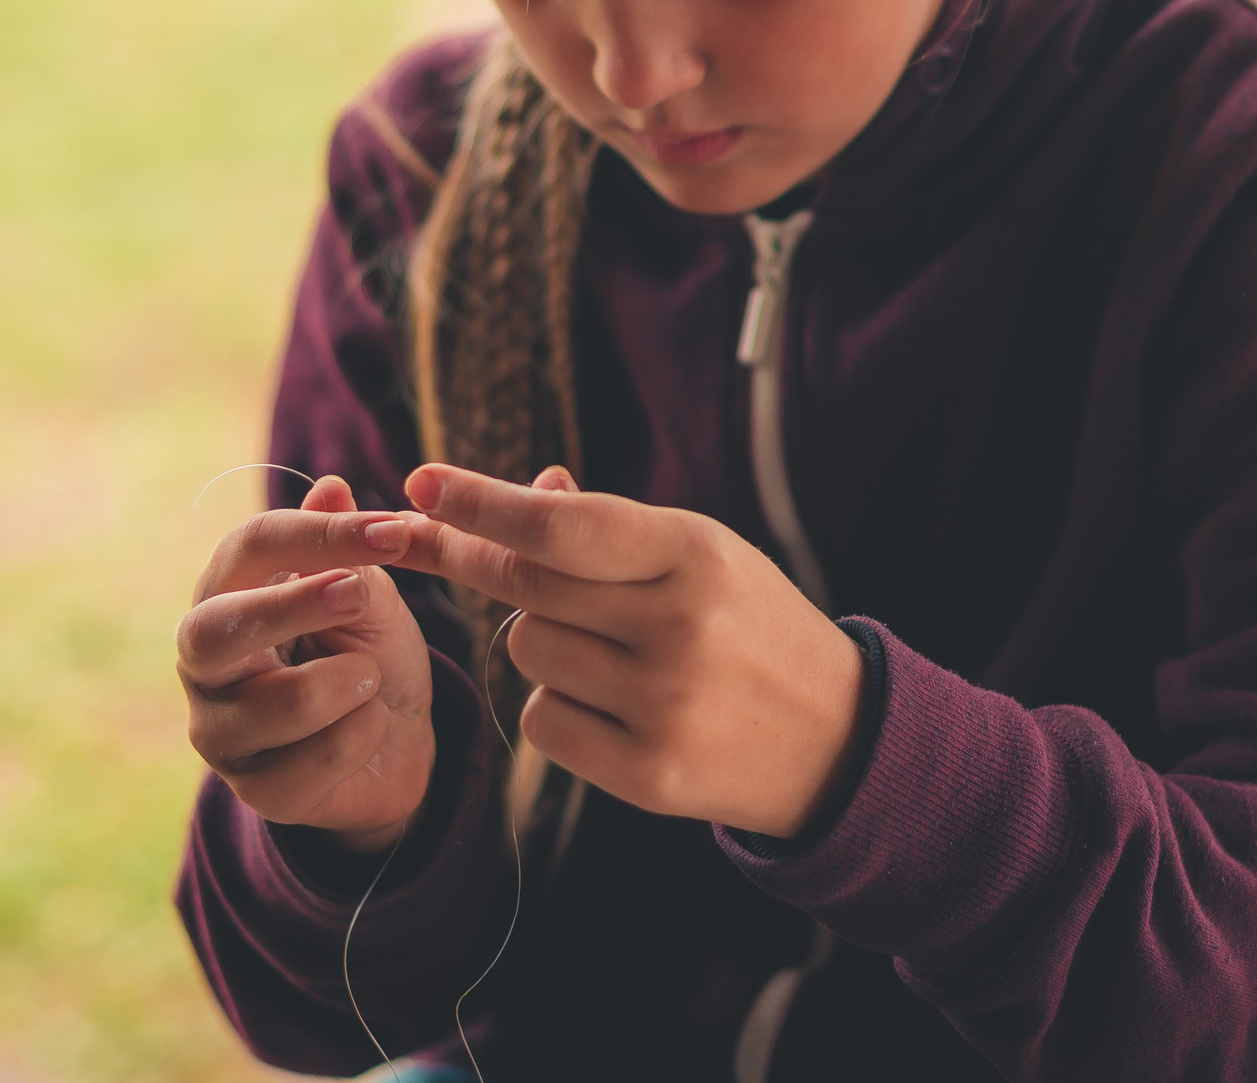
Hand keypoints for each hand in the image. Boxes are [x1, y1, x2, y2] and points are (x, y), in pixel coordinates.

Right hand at [177, 475, 434, 851]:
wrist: (397, 743)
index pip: (248, 548)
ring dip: (348, 683)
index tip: (395, 530)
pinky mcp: (254, 790)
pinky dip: (362, 735)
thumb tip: (333, 487)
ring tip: (371, 678)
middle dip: (292, 608)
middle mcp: (203, 662)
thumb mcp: (366, 593)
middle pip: (210, 630)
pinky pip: (312, 763)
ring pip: (277, 704)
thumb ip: (345, 547)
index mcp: (226, 594)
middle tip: (359, 595)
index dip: (320, 534)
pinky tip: (370, 726)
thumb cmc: (366, 651)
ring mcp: (220, 730)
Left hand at [396, 463, 865, 838]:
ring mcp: (662, 704)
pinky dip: (559, 706)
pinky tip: (615, 706)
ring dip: (544, 642)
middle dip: (485, 563)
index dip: (482, 504)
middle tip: (454, 545)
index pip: (562, 526)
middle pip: (527, 587)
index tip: (422, 483)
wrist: (834, 737)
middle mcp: (678, 627)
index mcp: (695, 554)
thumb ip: (612, 528)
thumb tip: (531, 491)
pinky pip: (542, 720)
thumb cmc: (750, 625)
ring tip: (611, 648)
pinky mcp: (647, 773)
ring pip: (527, 652)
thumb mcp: (702, 556)